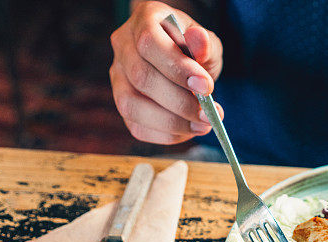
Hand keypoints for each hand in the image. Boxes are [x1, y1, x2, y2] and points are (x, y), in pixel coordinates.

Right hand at [110, 1, 223, 143]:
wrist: (182, 59)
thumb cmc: (193, 48)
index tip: (206, 87)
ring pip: (131, 106)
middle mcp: (123, 46)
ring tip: (202, 125)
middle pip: (140, 77)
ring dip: (171, 123)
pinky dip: (165, 135)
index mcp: (144, 20)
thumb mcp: (205, 41)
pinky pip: (136, 127)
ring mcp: (117, 76)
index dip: (177, 68)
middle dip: (179, 102)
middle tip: (209, 114)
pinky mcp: (122, 103)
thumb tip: (199, 42)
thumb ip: (205, 44)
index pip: (149, 43)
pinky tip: (188, 131)